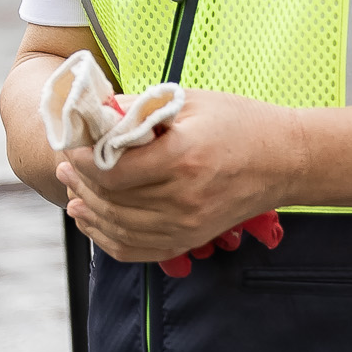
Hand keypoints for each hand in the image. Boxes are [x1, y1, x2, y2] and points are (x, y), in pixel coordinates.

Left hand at [54, 88, 292, 263]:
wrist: (287, 160)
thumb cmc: (241, 123)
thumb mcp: (188, 101)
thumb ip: (139, 109)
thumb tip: (96, 114)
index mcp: (182, 158)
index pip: (113, 171)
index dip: (82, 162)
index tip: (70, 148)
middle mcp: (183, 198)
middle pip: (112, 200)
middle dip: (79, 183)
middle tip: (64, 166)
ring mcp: (188, 225)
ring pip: (119, 228)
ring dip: (88, 212)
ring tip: (72, 193)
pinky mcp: (192, 239)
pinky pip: (138, 250)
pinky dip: (109, 239)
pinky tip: (93, 222)